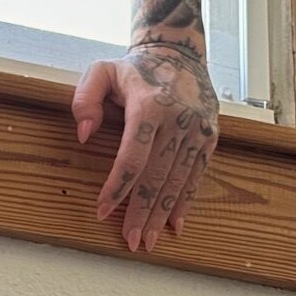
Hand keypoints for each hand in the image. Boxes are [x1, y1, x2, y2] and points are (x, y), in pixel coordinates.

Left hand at [71, 42, 218, 252]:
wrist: (179, 54)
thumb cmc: (134, 68)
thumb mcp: (100, 70)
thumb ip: (85, 98)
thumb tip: (84, 134)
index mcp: (150, 105)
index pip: (132, 157)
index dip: (117, 188)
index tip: (102, 211)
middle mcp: (179, 120)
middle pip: (157, 176)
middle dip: (142, 212)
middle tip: (130, 241)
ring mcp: (198, 130)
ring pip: (178, 181)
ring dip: (162, 214)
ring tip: (147, 240)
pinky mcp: (210, 138)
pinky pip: (196, 176)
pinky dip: (185, 202)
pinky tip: (174, 224)